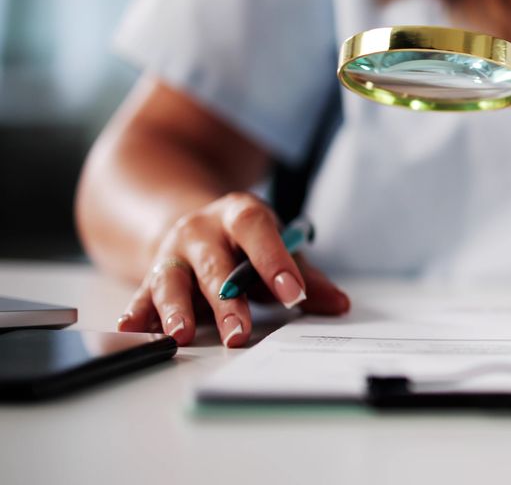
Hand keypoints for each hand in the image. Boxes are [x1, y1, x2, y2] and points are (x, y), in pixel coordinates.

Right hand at [116, 192, 349, 346]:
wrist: (193, 224)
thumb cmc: (245, 243)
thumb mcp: (277, 248)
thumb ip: (307, 277)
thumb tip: (339, 304)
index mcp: (239, 214)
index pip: (257, 229)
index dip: (275, 260)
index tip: (293, 294)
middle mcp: (201, 230)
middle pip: (213, 264)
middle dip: (226, 300)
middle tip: (239, 333)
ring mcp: (172, 253)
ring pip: (171, 280)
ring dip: (176, 309)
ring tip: (183, 335)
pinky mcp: (150, 277)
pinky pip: (140, 296)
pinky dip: (136, 314)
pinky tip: (132, 331)